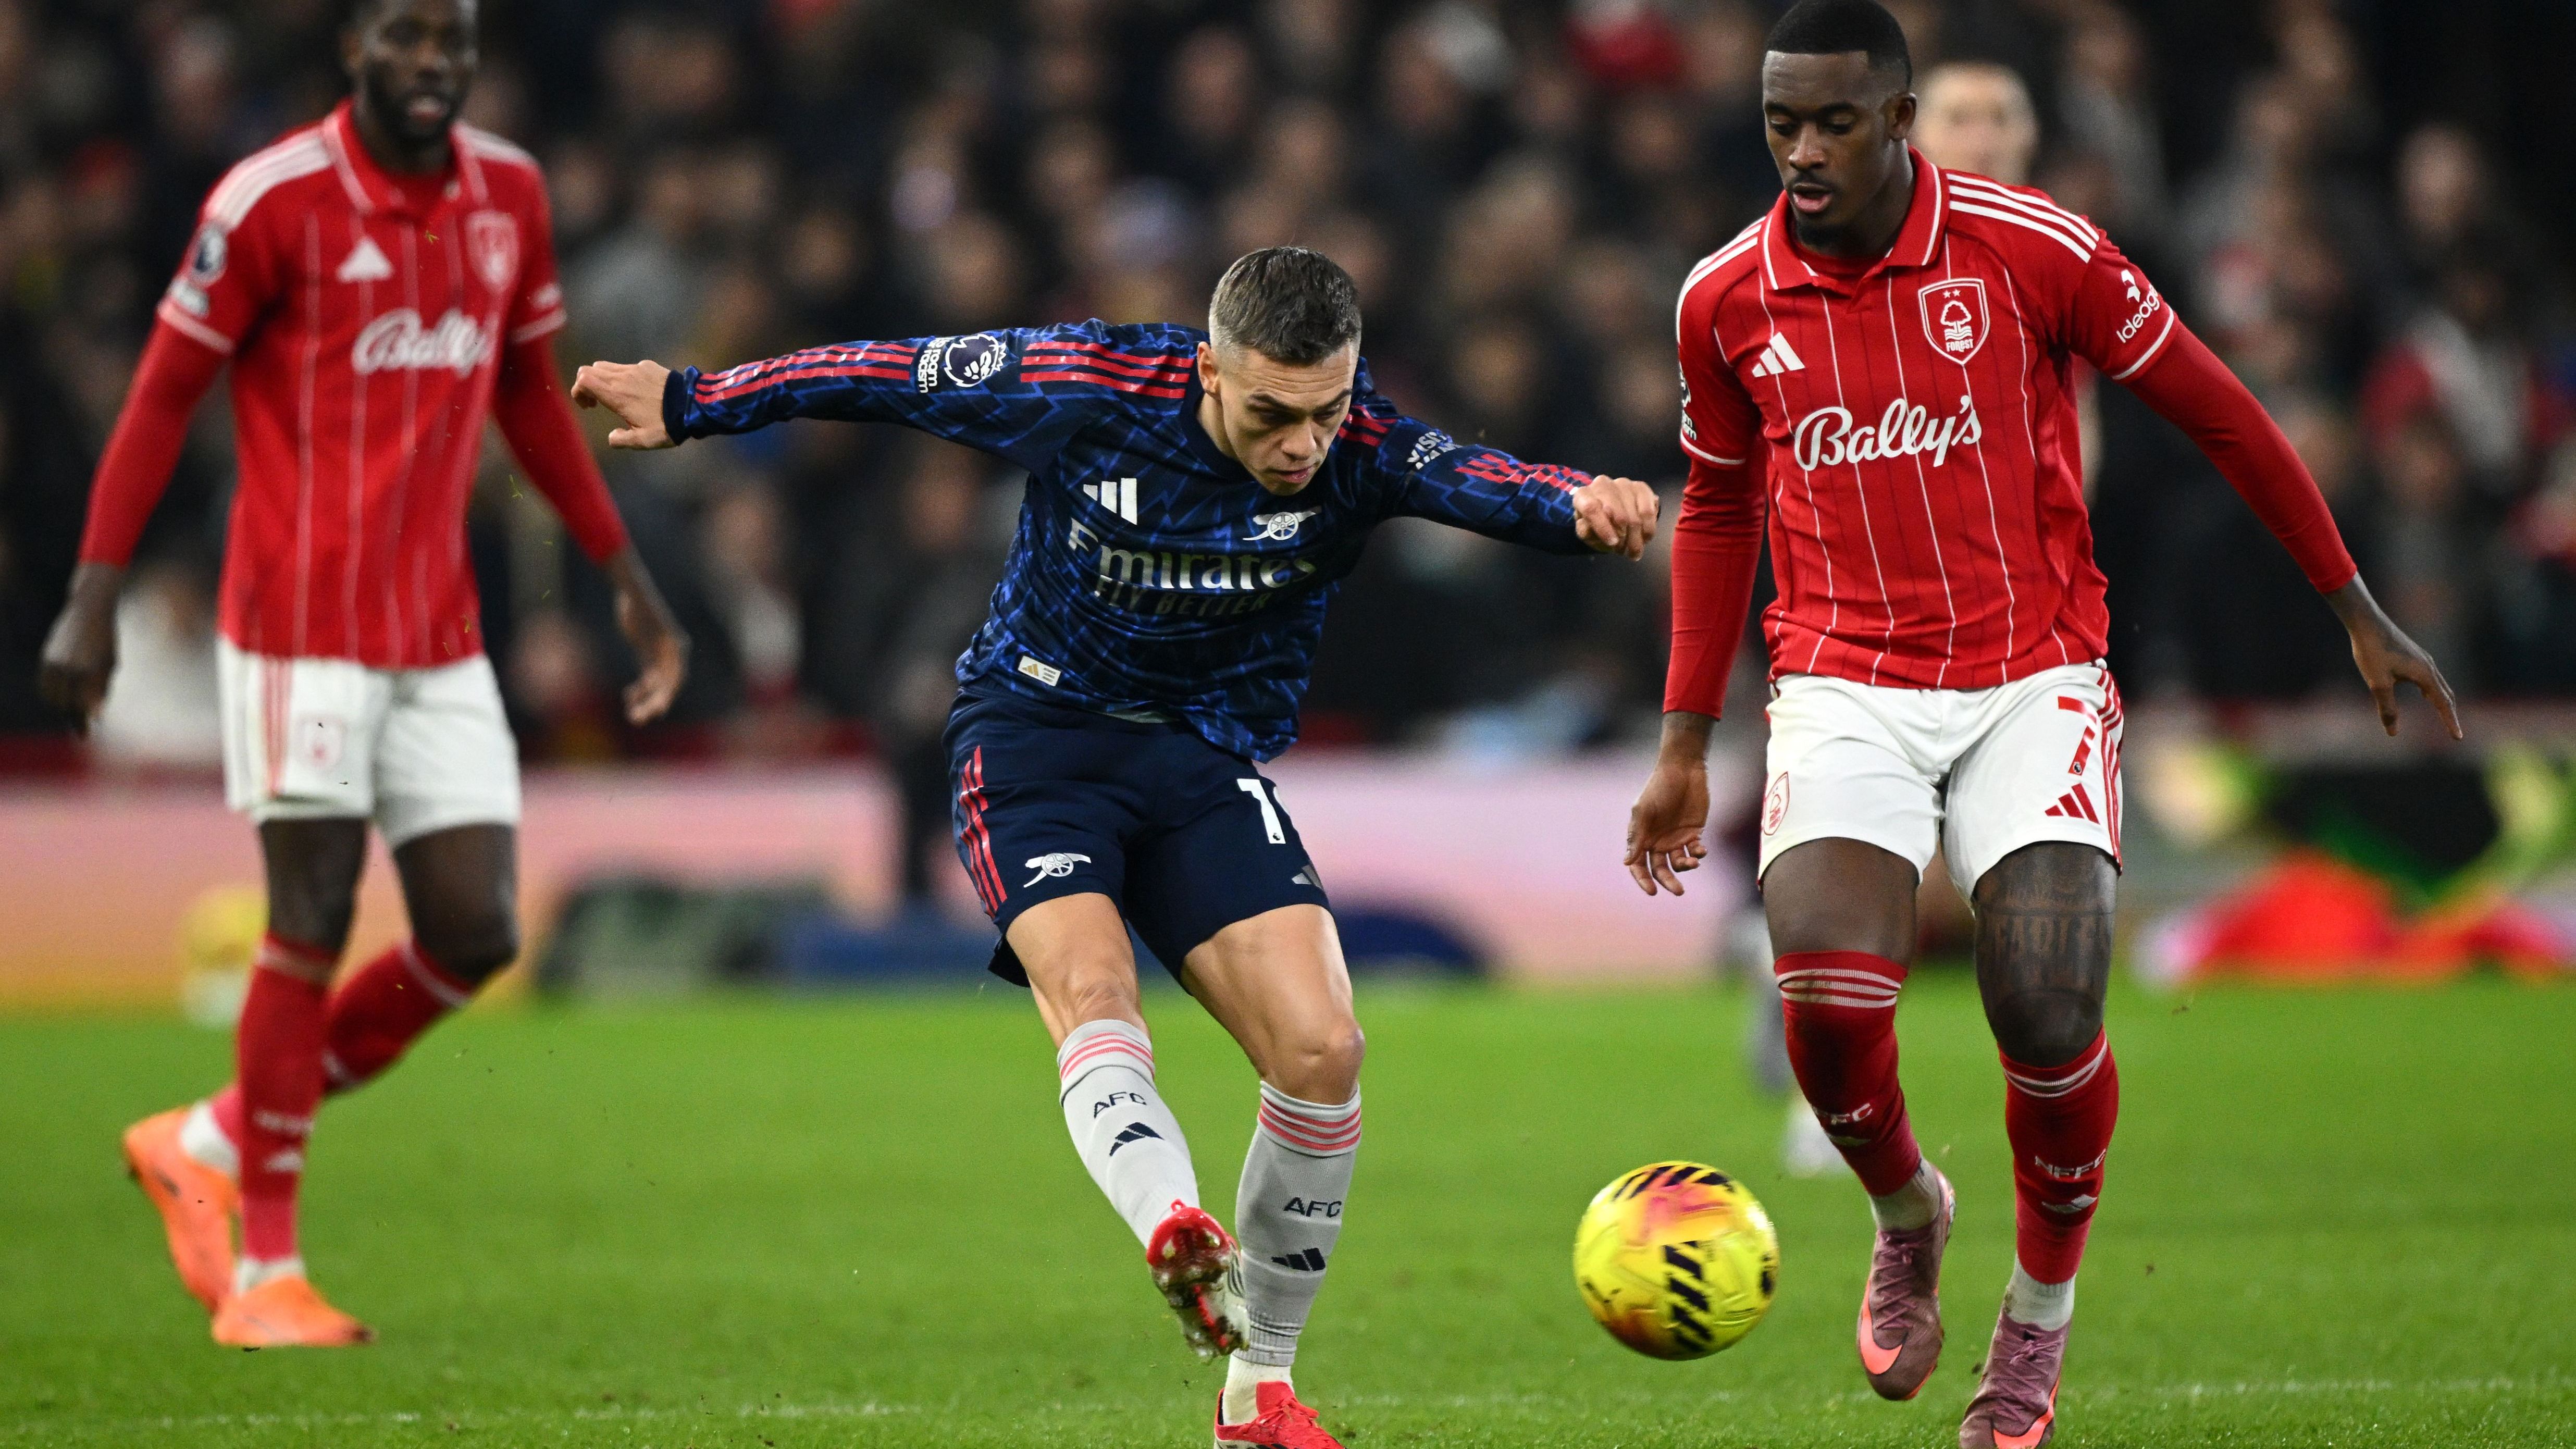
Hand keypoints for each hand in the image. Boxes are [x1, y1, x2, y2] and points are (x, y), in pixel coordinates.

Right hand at [36, 564, 125, 731]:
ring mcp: (55, 662)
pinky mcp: (46, 659)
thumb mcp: (110, 664)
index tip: (86, 735)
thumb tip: (96, 717)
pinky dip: (52, 696)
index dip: (83, 721)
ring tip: (74, 718)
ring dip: (62, 709)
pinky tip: (63, 702)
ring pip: (53, 697)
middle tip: (81, 732)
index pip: (84, 705)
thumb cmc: (105, 641)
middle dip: (74, 719)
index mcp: (90, 670)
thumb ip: (101, 689)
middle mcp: (70, 667)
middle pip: (67, 704)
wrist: (88, 611)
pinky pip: (45, 686)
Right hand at [571, 360, 675, 448]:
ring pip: (606, 366)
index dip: (578, 392)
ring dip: (602, 379)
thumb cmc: (666, 425)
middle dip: (586, 385)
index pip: (583, 380)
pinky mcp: (647, 365)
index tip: (588, 407)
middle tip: (596, 402)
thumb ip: (621, 440)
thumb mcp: (642, 441)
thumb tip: (612, 437)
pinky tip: (636, 390)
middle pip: (589, 370)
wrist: (692, 406)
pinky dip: (621, 375)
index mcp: (616, 395)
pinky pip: (626, 366)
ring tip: (615, 396)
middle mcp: (622, 377)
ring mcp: (635, 368)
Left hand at [603, 548, 688, 723]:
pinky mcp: (649, 656)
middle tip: (638, 719)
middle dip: (654, 702)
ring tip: (633, 716)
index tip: (658, 709)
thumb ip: (642, 620)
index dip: (667, 693)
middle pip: (666, 684)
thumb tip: (642, 619)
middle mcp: (671, 654)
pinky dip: (641, 690)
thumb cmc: (635, 600)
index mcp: (674, 647)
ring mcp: (660, 656)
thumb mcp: (639, 611)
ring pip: (657, 685)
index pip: (675, 676)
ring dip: (646, 701)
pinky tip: (629, 696)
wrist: (631, 591)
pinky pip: (648, 679)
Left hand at [1573, 475, 1659, 559]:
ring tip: (1633, 550)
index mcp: (1583, 495)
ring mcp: (1623, 484)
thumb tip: (1592, 528)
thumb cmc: (1595, 526)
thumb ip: (1586, 531)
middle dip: (1623, 538)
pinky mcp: (1641, 488)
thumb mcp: (1587, 533)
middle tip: (1623, 551)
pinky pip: (1648, 511)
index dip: (1603, 527)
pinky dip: (1648, 529)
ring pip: (1634, 516)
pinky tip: (1645, 538)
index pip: (1591, 508)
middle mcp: (1602, 485)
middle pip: (1617, 514)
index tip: (1612, 543)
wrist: (1611, 515)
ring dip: (1636, 538)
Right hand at [1625, 713, 1715, 894]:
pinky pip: (1695, 851)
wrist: (1683, 770)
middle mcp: (1658, 841)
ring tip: (1693, 861)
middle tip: (1679, 891)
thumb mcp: (1643, 811)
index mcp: (1642, 838)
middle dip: (1668, 881)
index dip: (1643, 880)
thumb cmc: (1658, 788)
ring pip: (1680, 863)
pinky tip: (1701, 850)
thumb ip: (1636, 836)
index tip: (1652, 891)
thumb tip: (1627, 862)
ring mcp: (1676, 838)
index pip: (1638, 866)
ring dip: (1686, 867)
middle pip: (1660, 870)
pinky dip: (1699, 854)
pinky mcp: (1694, 833)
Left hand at [2326, 577, 2461, 739]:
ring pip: (2439, 684)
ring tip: (2445, 716)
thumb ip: (2387, 709)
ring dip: (2443, 701)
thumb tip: (2393, 732)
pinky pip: (2429, 676)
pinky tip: (2425, 693)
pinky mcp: (2414, 654)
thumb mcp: (2378, 684)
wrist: (2366, 622)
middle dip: (2450, 714)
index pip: (2443, 703)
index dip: (2450, 722)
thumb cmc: (2372, 652)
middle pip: (2446, 695)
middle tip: (2455, 732)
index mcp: (2424, 675)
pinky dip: (2433, 690)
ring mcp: (2423, 659)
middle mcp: (2429, 666)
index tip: (2458, 738)